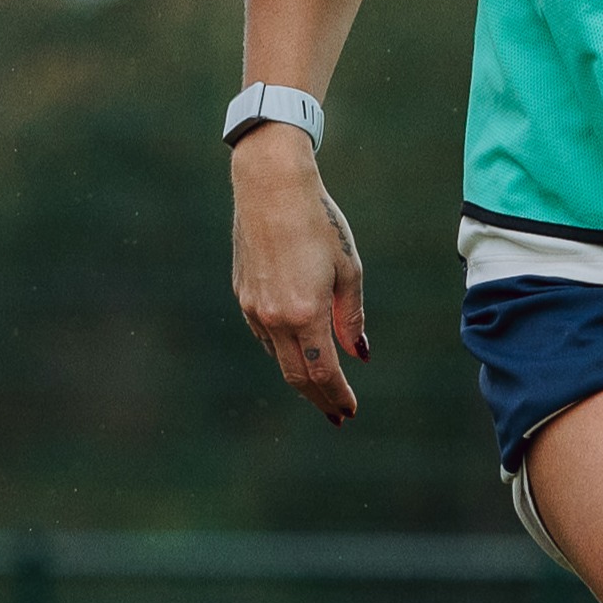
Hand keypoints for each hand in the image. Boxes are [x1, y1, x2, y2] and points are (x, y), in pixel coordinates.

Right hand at [230, 127, 369, 423]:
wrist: (270, 188)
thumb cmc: (318, 222)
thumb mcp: (348, 269)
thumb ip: (351, 317)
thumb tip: (360, 353)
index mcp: (305, 313)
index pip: (323, 372)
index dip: (338, 395)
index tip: (350, 411)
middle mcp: (274, 318)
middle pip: (297, 376)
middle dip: (319, 399)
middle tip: (337, 414)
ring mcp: (253, 308)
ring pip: (279, 357)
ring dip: (301, 376)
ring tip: (321, 387)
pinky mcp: (243, 294)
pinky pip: (265, 335)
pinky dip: (285, 350)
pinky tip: (298, 350)